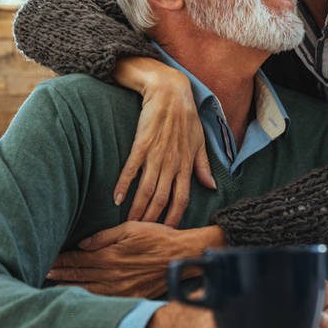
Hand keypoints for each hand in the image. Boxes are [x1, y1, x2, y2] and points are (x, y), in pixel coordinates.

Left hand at [47, 222, 224, 298]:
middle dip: (59, 274)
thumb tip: (83, 244)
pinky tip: (79, 297)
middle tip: (41, 273)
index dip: (61, 260)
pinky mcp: (130, 296)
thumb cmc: (158, 237)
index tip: (47, 259)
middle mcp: (112, 275)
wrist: (182, 256)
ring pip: (87, 290)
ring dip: (69, 288)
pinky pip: (103, 300)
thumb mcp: (131, 228)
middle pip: (79, 276)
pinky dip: (88, 298)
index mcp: (110, 256)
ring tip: (52, 286)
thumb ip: (104, 237)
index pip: (78, 259)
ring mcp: (121, 289)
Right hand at [113, 57, 215, 225]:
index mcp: (187, 164)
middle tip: (142, 236)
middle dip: (153, 219)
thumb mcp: (200, 142)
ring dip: (138, 208)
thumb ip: (203, 166)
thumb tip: (211, 187)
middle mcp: (172, 163)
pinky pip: (132, 168)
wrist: (170, 91)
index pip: (183, 198)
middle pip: (162, 199)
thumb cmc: (186, 117)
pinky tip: (116, 198)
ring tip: (128, 224)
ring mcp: (157, 154)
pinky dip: (123, 185)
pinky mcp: (142, 143)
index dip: (175, 217)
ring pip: (147, 189)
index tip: (167, 232)